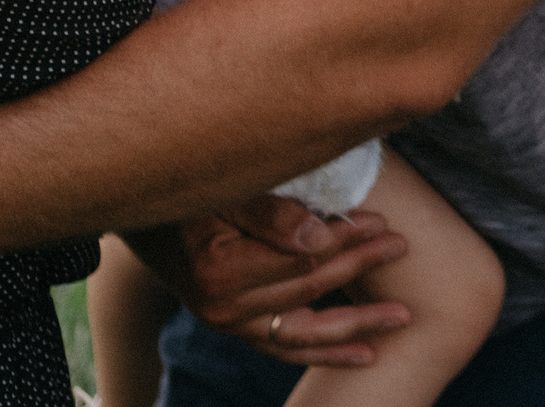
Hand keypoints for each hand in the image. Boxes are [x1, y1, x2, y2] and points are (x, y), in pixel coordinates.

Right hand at [167, 195, 410, 367]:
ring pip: (303, 334)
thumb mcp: (222, 191)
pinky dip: (326, 352)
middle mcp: (224, 310)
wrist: (143, 226)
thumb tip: (321, 236)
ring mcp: (230, 326)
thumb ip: (270, 213)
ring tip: (401, 317)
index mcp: (220, 272)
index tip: (381, 220)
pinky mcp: (238, 330)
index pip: (300, 258)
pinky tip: (365, 353)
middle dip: (359, 266)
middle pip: (308, 290)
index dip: (344, 237)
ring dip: (355, 326)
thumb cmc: (187, 195)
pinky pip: (288, 347)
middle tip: (402, 245)